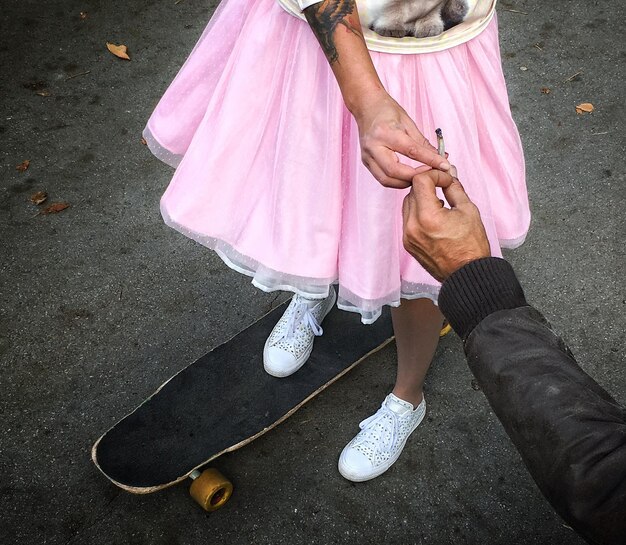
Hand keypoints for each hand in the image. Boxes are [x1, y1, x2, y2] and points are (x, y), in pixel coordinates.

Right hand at [354, 92, 449, 188]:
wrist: (366, 106)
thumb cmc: (386, 110)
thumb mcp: (408, 122)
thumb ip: (422, 143)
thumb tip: (440, 157)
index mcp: (385, 133)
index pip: (411, 151)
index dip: (430, 160)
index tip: (444, 166)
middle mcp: (373, 146)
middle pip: (394, 172)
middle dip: (414, 177)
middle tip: (430, 175)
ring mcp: (367, 156)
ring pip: (386, 180)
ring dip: (405, 182)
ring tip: (418, 178)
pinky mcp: (366, 162)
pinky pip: (382, 178)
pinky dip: (396, 181)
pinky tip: (406, 177)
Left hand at [402, 167, 490, 281]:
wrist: (467, 274)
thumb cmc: (471, 246)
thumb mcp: (468, 210)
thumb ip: (454, 188)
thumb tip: (448, 173)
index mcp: (428, 217)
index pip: (420, 181)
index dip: (434, 175)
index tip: (445, 179)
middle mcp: (412, 226)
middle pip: (412, 191)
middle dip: (428, 185)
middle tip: (443, 186)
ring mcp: (408, 236)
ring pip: (408, 204)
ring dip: (422, 198)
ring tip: (440, 203)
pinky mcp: (407, 243)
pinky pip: (408, 219)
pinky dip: (418, 213)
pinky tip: (434, 217)